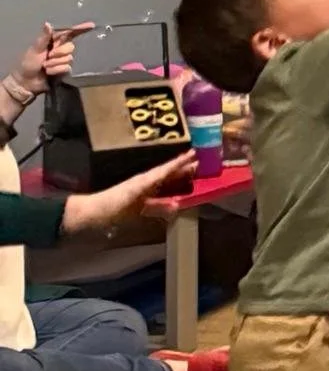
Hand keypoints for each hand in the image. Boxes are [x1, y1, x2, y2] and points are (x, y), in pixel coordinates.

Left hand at [7, 21, 92, 98]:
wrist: (26, 82)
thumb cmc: (28, 63)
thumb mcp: (35, 49)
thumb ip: (44, 37)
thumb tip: (48, 23)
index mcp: (53, 42)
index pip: (69, 33)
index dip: (80, 29)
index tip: (91, 26)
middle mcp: (59, 50)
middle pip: (70, 47)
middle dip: (60, 52)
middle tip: (48, 56)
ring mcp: (62, 60)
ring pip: (68, 58)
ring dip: (55, 63)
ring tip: (45, 66)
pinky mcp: (63, 70)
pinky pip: (66, 68)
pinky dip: (56, 70)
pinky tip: (49, 72)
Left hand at [65, 151, 198, 234]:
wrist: (86, 216)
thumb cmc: (107, 211)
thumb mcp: (131, 211)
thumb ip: (154, 208)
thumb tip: (177, 206)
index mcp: (143, 182)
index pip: (165, 170)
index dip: (180, 164)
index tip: (195, 154)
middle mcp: (142, 182)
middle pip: (166, 173)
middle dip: (182, 167)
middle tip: (201, 162)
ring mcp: (138, 189)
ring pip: (161, 180)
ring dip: (176, 176)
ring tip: (192, 172)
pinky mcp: (134, 197)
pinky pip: (156, 189)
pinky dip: (167, 187)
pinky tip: (173, 191)